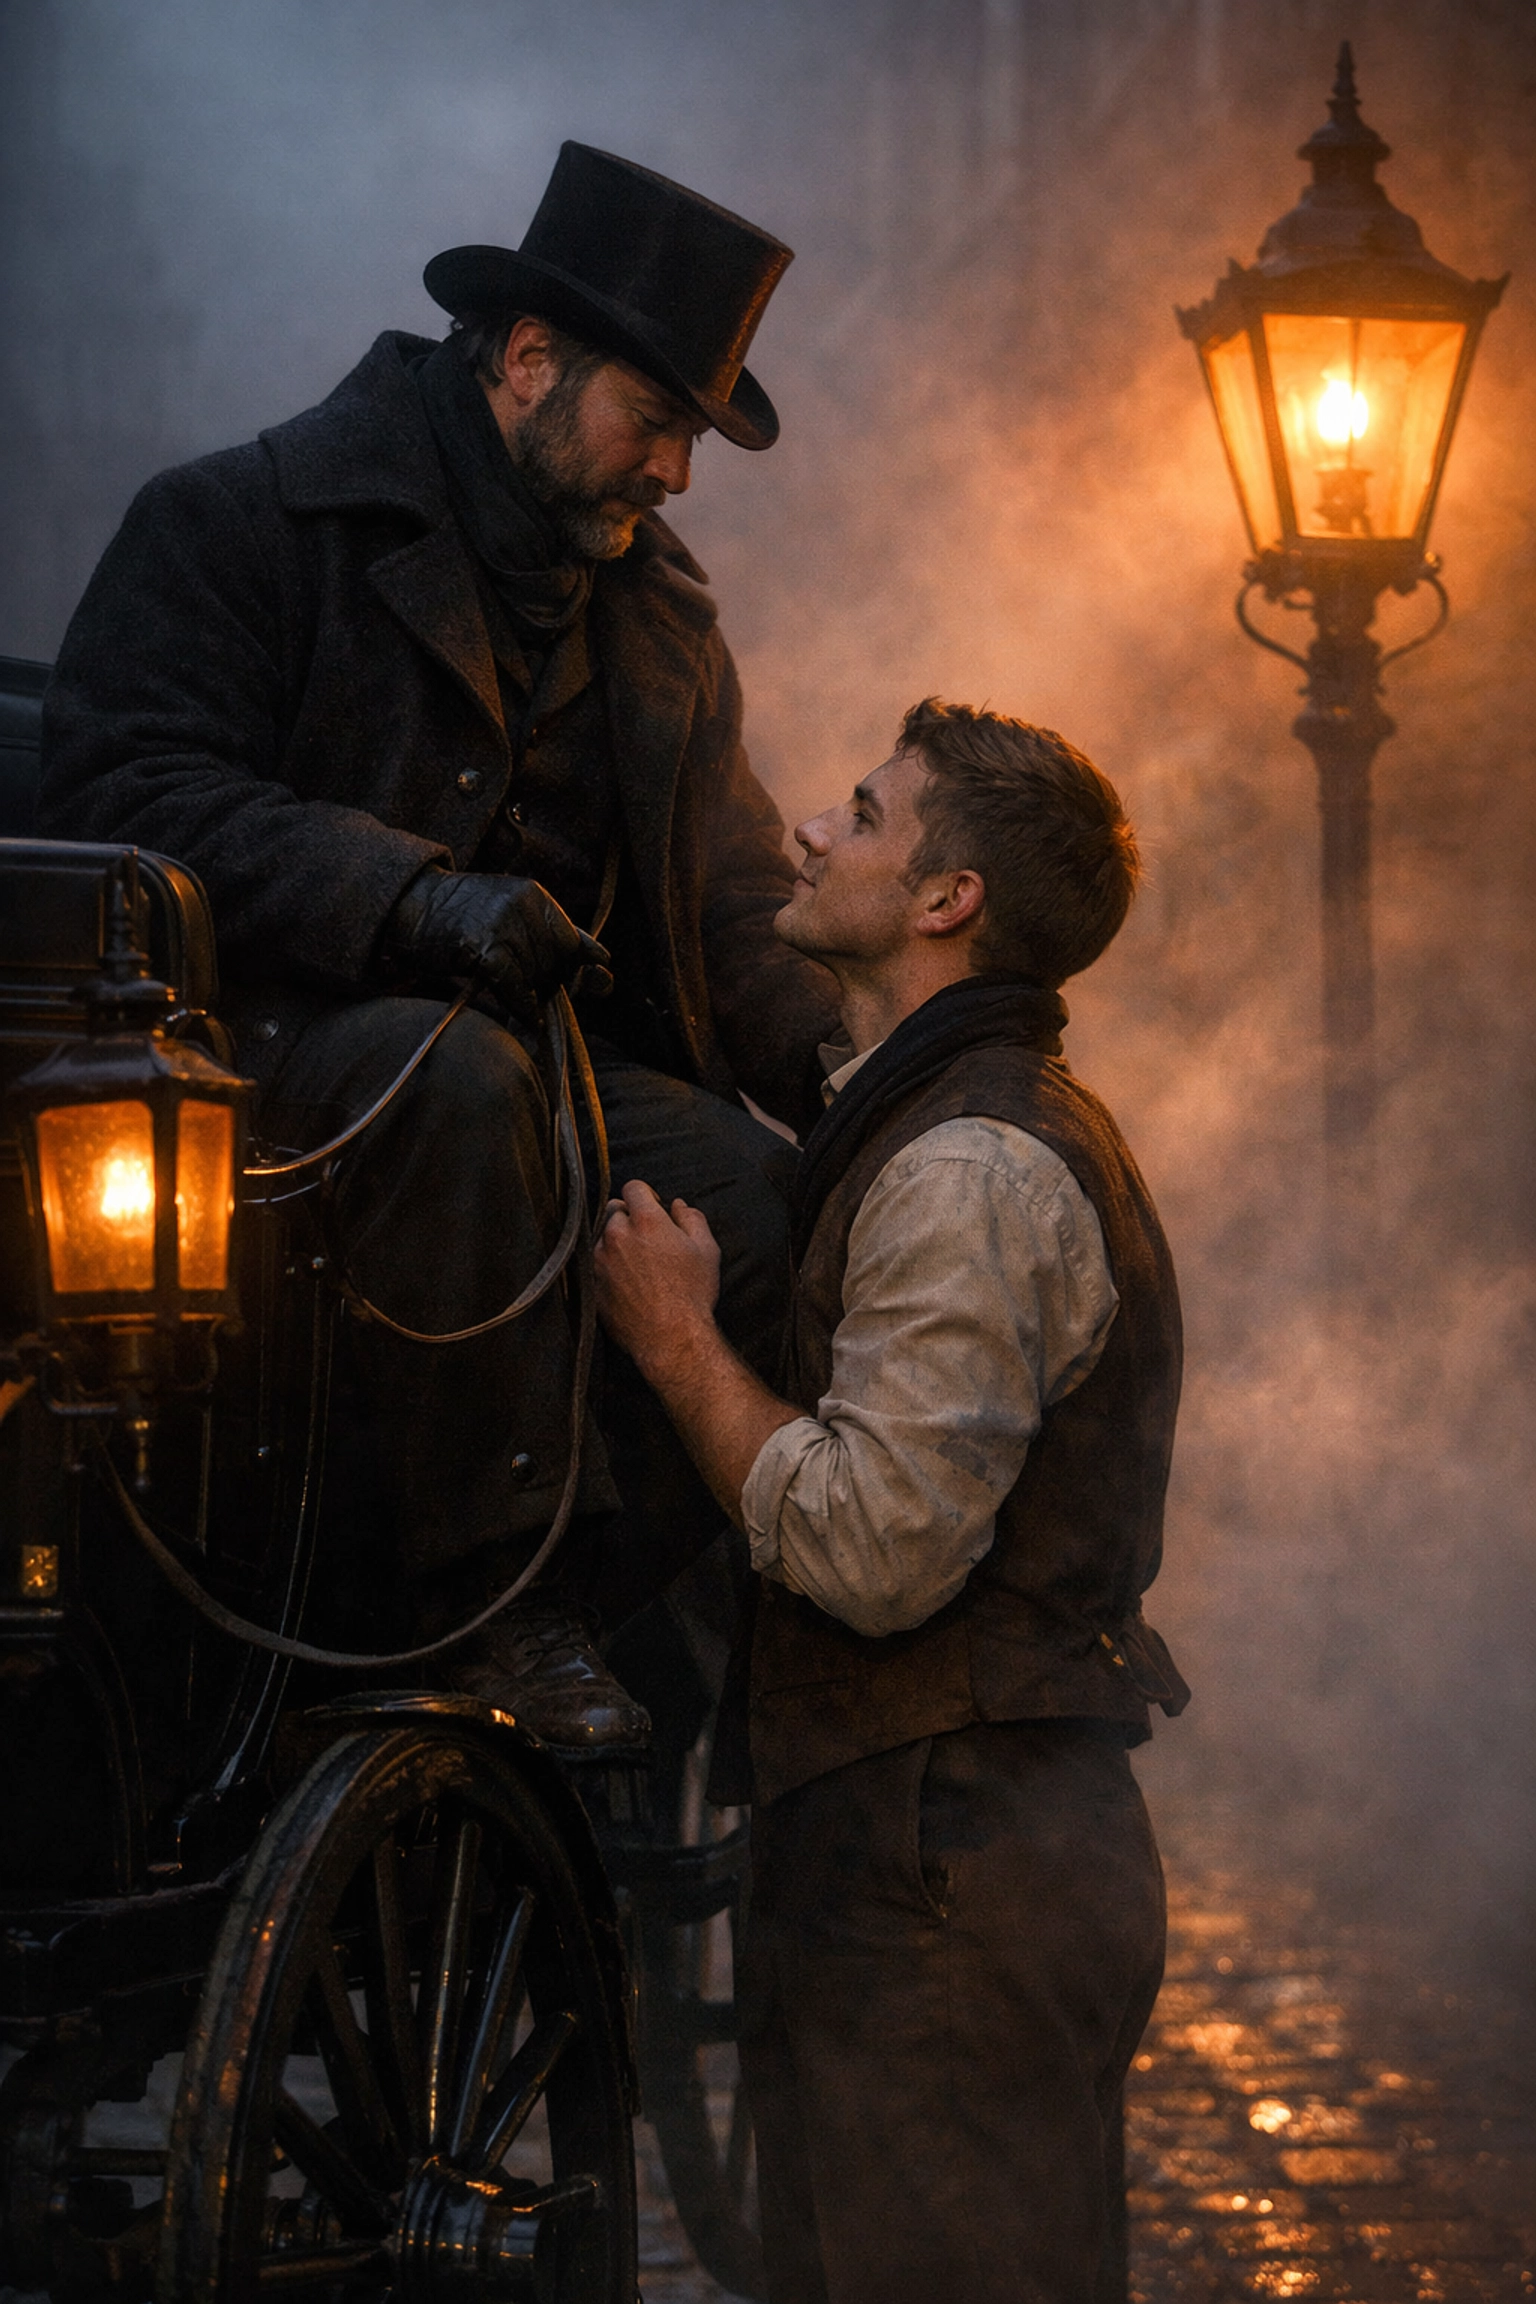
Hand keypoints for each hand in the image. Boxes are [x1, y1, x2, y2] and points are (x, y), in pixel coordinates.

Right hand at [387, 868, 610, 1020]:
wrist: (410, 904)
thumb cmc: (461, 918)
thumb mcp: (511, 915)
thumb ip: (554, 939)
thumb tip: (605, 976)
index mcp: (536, 896)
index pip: (576, 941)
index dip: (580, 968)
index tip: (588, 980)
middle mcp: (525, 906)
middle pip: (558, 964)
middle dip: (550, 984)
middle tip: (532, 992)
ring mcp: (505, 925)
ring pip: (538, 978)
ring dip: (533, 997)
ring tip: (514, 996)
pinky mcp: (485, 947)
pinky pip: (518, 988)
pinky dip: (522, 1006)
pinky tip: (520, 1014)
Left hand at [594, 1180, 720, 1377]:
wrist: (671, 1338)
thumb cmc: (692, 1293)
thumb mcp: (707, 1249)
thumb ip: (692, 1219)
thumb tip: (678, 1205)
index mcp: (646, 1221)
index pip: (634, 1187)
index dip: (646, 1195)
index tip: (655, 1210)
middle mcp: (617, 1235)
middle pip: (615, 1210)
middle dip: (630, 1218)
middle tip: (649, 1240)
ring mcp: (600, 1260)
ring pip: (603, 1237)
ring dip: (617, 1242)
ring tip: (639, 1265)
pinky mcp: (592, 1284)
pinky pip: (596, 1265)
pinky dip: (609, 1267)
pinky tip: (629, 1283)